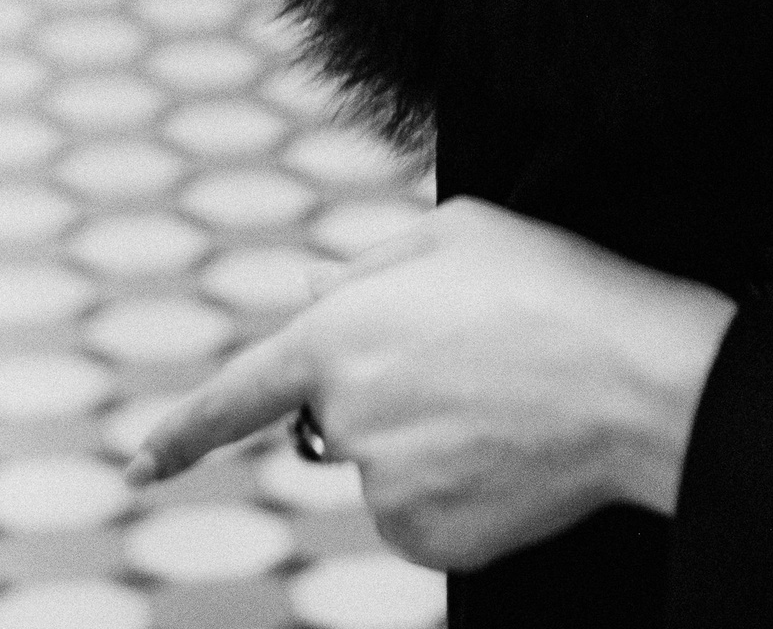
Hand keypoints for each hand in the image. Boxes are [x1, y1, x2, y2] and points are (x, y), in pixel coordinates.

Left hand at [126, 196, 734, 572]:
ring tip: (500, 401)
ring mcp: (388, 489)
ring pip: (385, 468)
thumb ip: (369, 265)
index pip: (238, 394)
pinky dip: (455, 491)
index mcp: (337, 334)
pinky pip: (424, 515)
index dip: (184, 432)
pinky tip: (508, 452)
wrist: (632, 379)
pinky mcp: (433, 541)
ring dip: (422, 442)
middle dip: (377, 393)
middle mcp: (347, 420)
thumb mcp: (455, 231)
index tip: (140, 465)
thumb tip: (311, 286)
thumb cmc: (547, 283)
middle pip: (337, 417)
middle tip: (461, 360)